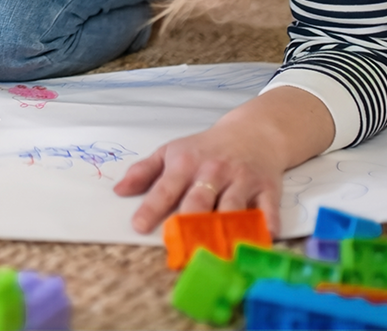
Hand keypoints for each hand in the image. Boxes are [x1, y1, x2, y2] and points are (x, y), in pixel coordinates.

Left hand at [113, 86, 334, 234]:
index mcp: (185, 163)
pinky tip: (263, 239)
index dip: (151, 207)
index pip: (165, 188)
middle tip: (180, 246)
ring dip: (224, 230)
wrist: (253, 133)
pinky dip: (266, 224)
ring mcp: (241, 180)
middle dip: (189, 222)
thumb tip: (119, 191)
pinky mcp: (267, 189)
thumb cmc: (206, 148)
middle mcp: (213, 172)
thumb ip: (144, 171)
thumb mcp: (170, 151)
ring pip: (231, 208)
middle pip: (199, 201)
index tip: (139, 226)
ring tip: (216, 253)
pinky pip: (267, 209)